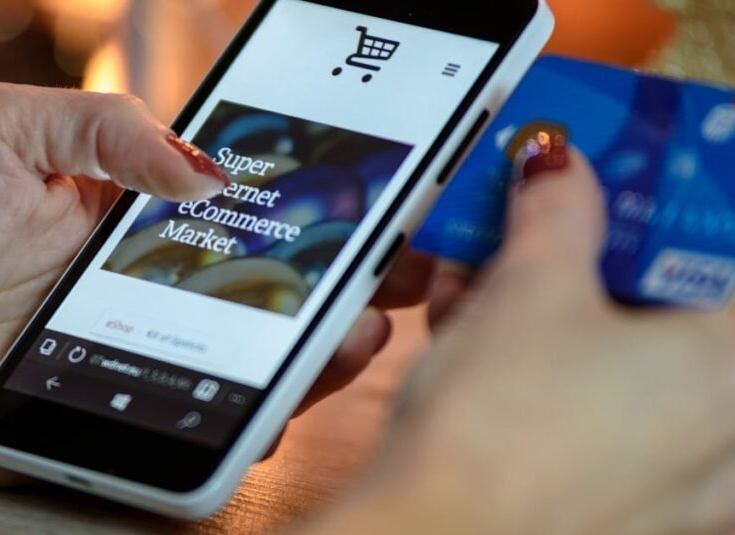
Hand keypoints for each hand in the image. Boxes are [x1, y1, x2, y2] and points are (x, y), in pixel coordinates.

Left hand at [0, 84, 429, 487]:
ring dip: (316, 352)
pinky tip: (274, 403)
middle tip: (399, 275)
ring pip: (252, 360)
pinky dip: (245, 421)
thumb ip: (107, 128)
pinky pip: (197, 423)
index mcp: (135, 211)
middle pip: (270, 288)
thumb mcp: (5, 130)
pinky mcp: (118, 411)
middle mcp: (150, 282)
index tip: (377, 201)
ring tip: (357, 333)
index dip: (318, 203)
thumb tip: (206, 168)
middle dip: (346, 282)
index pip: (247, 206)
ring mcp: (140, 351)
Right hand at [315, 149, 734, 533]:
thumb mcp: (527, 291)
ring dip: (565, 319)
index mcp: (728, 367)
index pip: (728, 259)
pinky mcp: (622, 509)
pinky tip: (476, 349)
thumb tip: (558, 161)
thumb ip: (557, 212)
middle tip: (556, 235)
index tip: (638, 193)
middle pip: (676, 314)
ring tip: (484, 291)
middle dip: (607, 264)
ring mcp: (677, 483)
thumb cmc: (498, 423)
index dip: (684, 214)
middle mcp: (723, 434)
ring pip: (633, 370)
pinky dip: (553, 379)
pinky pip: (602, 421)